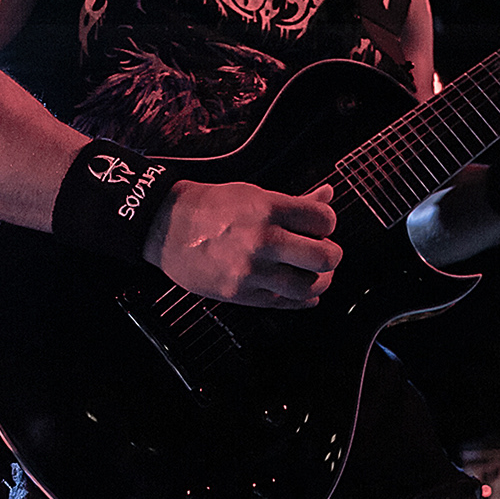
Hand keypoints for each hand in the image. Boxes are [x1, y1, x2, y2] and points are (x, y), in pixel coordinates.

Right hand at [145, 181, 342, 308]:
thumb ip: (295, 202)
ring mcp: (251, 270)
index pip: (324, 220)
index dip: (327, 223)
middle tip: (325, 252)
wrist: (168, 227)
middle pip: (324, 257)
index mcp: (268, 209)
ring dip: (320, 281)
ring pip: (309, 286)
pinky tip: (303, 293)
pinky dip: (302, 300)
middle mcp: (262, 240)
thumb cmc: (212, 208)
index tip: (320, 226)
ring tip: (314, 274)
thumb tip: (328, 195)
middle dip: (331, 255)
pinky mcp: (241, 294)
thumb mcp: (254, 195)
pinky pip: (285, 303)